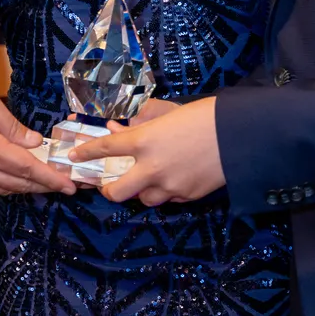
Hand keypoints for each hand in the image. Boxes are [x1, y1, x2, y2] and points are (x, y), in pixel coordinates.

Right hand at [0, 75, 73, 196]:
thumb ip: (12, 124)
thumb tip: (34, 142)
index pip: (26, 168)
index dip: (50, 178)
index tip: (69, 186)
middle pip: (17, 184)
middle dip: (43, 186)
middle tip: (64, 186)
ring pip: (2, 190)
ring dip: (25, 188)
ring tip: (45, 183)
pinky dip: (5, 186)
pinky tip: (16, 180)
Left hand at [69, 97, 223, 205]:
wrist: (239, 134)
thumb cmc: (204, 116)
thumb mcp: (169, 115)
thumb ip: (144, 125)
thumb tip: (121, 129)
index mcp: (145, 141)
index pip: (105, 148)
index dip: (86, 152)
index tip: (74, 156)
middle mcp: (152, 167)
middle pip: (116, 192)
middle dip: (108, 190)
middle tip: (110, 184)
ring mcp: (170, 185)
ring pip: (144, 200)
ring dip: (142, 191)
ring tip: (150, 180)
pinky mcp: (188, 195)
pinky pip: (170, 199)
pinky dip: (168, 192)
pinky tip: (176, 179)